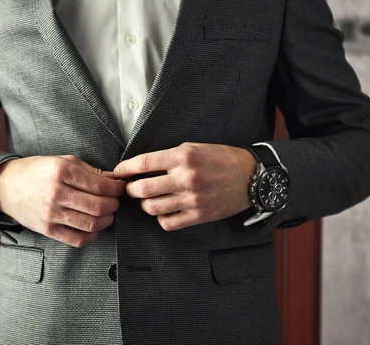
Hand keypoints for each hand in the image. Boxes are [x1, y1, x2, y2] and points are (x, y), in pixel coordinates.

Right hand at [0, 155, 125, 247]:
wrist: (5, 186)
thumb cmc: (36, 171)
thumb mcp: (63, 161)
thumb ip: (90, 171)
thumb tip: (115, 180)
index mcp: (61, 171)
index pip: (100, 185)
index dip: (117, 189)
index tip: (120, 188)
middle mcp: (56, 193)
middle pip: (99, 206)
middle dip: (114, 205)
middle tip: (114, 201)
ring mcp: (51, 213)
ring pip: (91, 224)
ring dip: (106, 220)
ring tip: (106, 214)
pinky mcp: (47, 229)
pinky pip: (77, 239)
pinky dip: (91, 236)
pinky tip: (93, 227)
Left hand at [113, 142, 255, 230]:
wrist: (251, 176)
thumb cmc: (221, 159)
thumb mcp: (194, 148)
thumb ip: (168, 157)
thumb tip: (140, 167)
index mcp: (183, 156)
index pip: (143, 164)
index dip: (125, 169)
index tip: (118, 172)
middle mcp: (186, 178)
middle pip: (142, 189)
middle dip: (130, 189)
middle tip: (130, 188)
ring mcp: (193, 199)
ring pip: (152, 208)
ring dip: (144, 204)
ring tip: (148, 199)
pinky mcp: (199, 215)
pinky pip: (168, 222)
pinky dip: (160, 218)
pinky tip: (164, 210)